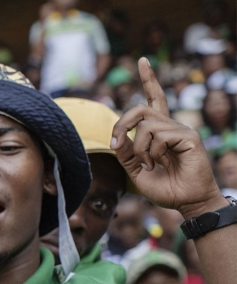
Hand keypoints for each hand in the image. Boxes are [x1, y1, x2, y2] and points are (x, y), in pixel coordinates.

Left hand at [111, 57, 227, 221]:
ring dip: (138, 148)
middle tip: (115, 145)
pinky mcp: (188, 136)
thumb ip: (125, 154)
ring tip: (149, 164)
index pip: (153, 99)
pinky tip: (161, 163)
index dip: (149, 79)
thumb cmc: (165, 188)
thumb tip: (115, 139)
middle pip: (139, 108)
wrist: (187, 201)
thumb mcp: (136, 171)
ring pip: (145, 125)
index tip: (142, 60)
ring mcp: (180, 129)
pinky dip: (152, 152)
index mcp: (159, 131)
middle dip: (121, 125)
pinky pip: (158, 136)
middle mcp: (170, 126)